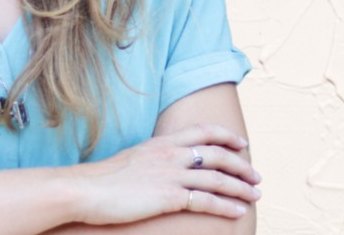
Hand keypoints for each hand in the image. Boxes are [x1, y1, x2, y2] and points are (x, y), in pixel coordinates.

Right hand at [71, 123, 259, 224]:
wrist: (86, 189)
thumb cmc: (104, 178)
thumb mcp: (133, 159)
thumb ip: (152, 158)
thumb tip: (163, 166)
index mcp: (160, 142)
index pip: (200, 131)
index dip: (224, 136)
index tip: (241, 143)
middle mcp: (168, 154)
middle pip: (215, 153)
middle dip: (240, 164)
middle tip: (256, 175)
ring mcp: (169, 174)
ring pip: (215, 177)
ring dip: (240, 186)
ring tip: (256, 194)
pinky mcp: (168, 196)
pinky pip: (205, 200)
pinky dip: (225, 205)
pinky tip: (238, 211)